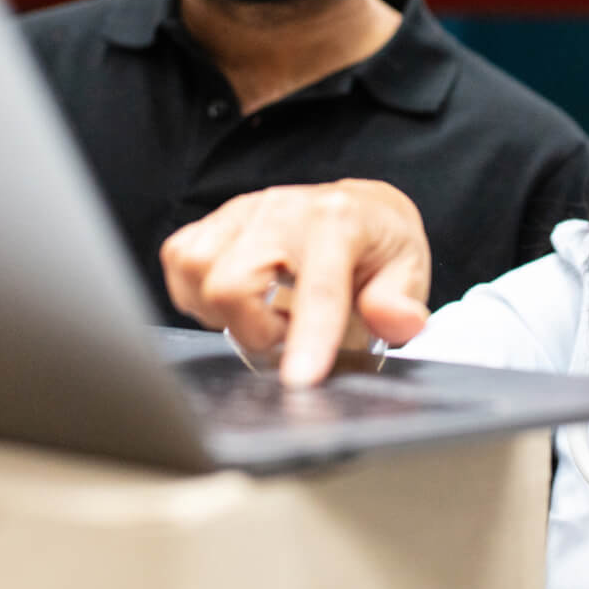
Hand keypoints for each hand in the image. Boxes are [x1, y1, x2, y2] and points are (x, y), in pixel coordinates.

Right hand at [161, 180, 430, 386]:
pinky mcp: (216, 218)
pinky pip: (179, 257)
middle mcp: (283, 208)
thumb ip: (400, 300)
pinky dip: (197, 290)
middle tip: (288, 332)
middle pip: (232, 283)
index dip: (308, 338)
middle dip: (255, 329)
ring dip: (223, 310)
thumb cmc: (379, 243)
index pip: (318, 287)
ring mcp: (244, 209)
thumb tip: (397, 321)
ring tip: (264, 312)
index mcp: (338, 221)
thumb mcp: (409, 268)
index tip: (299, 381)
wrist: (360, 207)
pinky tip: (236, 298)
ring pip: (197, 270)